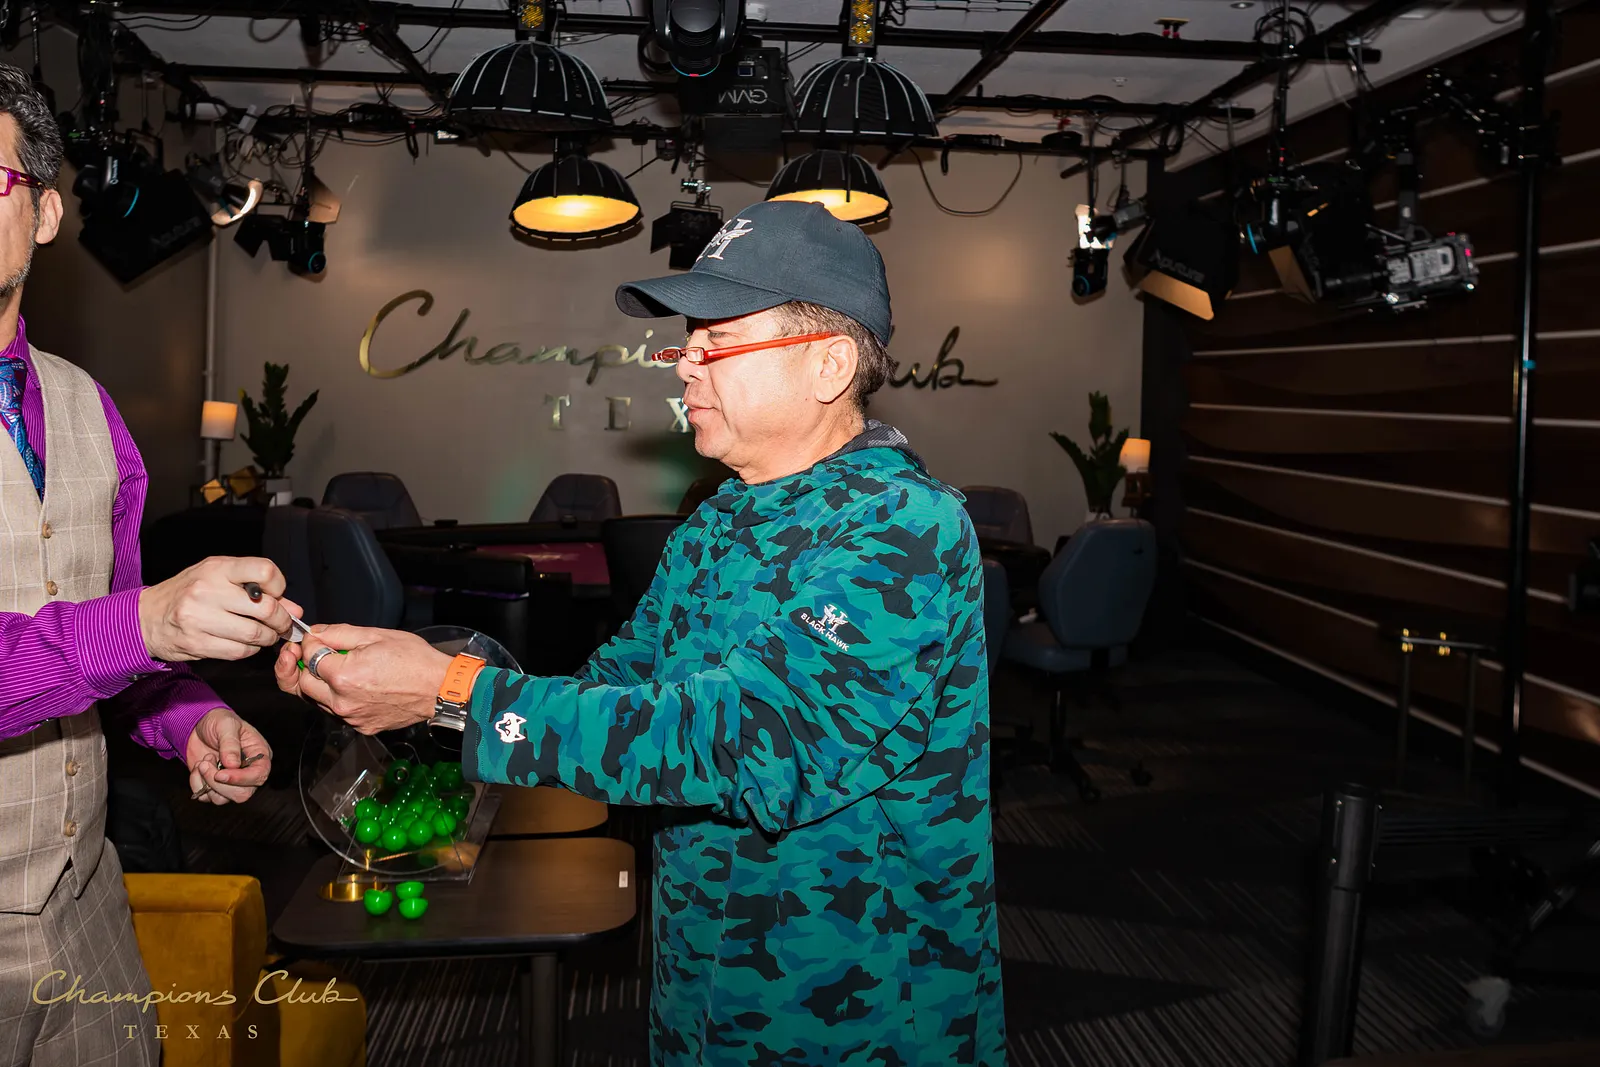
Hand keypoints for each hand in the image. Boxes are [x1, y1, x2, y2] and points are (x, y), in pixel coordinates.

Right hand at [139, 557, 300, 661]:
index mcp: (217, 569)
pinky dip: (249, 650)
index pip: (264, 571)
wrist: (145, 617)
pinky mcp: (196, 643)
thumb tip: (296, 610)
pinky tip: (245, 643)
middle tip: (282, 624)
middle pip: (266, 608)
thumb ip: (259, 590)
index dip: (279, 585)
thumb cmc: (189, 593)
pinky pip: (239, 651)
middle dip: (282, 620)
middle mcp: (208, 591)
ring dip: (267, 638)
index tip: (277, 594)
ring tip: (265, 635)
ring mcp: (200, 618)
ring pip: (255, 634)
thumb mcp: (219, 579)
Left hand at [185, 708, 272, 804]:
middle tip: (205, 764)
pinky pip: (206, 797)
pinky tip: (198, 768)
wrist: (199, 725)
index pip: (259, 776)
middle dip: (219, 783)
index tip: (220, 774)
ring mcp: (231, 781)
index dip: (241, 779)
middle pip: (242, 794)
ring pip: (223, 799)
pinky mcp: (214, 786)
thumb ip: (230, 744)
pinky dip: (197, 784)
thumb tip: (232, 765)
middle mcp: (248, 772)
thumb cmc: (219, 722)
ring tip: (203, 761)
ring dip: (206, 782)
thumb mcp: (226, 725)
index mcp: (259, 756)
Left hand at [275, 624, 452, 735]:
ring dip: (317, 684)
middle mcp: (342, 702)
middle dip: (302, 667)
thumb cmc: (415, 660)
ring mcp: (351, 717)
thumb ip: (339, 633)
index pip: (307, 658)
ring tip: (333, 668)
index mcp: (343, 676)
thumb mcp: (376, 635)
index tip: (316, 638)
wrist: (440, 689)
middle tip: (311, 653)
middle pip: (303, 684)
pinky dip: (335, 698)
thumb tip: (316, 633)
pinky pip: (336, 712)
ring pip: (316, 701)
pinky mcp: (361, 726)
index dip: (308, 644)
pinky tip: (350, 684)